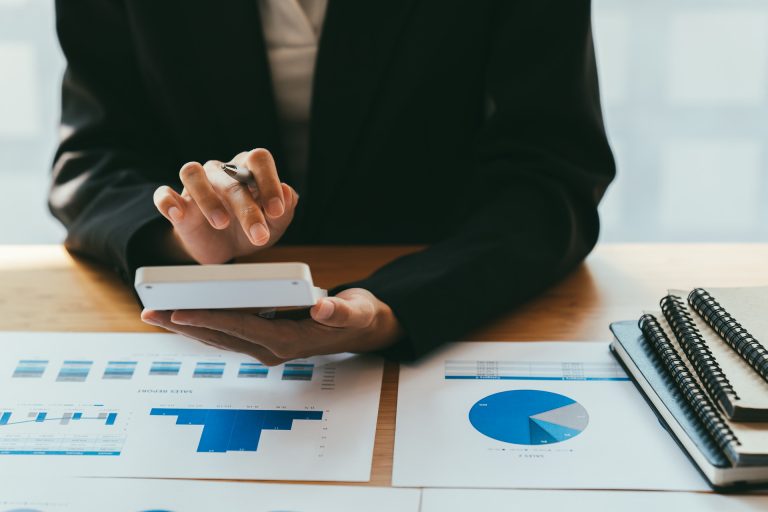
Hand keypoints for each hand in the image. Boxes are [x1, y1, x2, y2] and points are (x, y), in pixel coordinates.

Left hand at [141, 288, 402, 364]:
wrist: (360, 330)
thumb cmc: (355, 316)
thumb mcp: (355, 311)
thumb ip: (340, 311)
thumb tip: (323, 308)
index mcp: (289, 341)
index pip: (241, 329)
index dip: (210, 320)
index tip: (180, 312)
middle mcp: (271, 350)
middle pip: (220, 337)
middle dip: (184, 326)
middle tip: (150, 313)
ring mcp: (265, 348)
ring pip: (218, 339)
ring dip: (187, 328)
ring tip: (157, 315)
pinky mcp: (263, 341)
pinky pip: (226, 335)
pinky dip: (203, 325)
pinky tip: (184, 316)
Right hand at [152, 148, 298, 263]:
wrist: (224, 249)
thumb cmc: (250, 229)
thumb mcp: (274, 225)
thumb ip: (285, 210)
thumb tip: (289, 192)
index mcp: (248, 170)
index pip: (258, 158)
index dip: (269, 181)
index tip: (276, 210)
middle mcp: (221, 172)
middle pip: (231, 176)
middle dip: (247, 209)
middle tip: (258, 234)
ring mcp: (197, 186)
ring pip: (192, 173)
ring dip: (208, 199)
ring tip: (221, 223)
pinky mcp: (177, 203)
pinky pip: (163, 194)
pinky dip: (168, 201)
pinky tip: (179, 215)